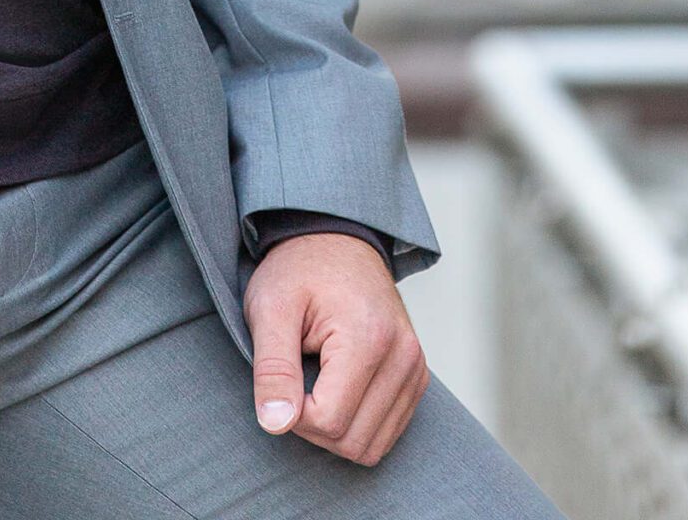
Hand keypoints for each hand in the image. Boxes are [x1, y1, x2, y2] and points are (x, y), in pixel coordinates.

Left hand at [244, 230, 428, 466]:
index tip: (279, 379)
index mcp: (369, 337)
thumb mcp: (270, 308)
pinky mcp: (417, 378)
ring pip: (373, 446)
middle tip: (292, 382)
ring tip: (313, 383)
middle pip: (354, 441)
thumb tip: (276, 425)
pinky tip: (335, 389)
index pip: (329, 421)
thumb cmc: (298, 270)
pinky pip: (386, 433)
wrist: (335, 240)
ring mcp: (416, 369)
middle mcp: (404, 357)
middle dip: (313, 426)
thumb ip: (272, 368)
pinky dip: (355, 425)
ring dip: (335, 429)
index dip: (293, 415)